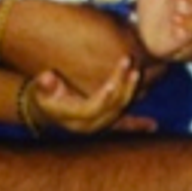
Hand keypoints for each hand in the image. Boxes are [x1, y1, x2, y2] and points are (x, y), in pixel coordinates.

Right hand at [28, 58, 142, 134]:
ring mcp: (100, 124)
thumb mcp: (39, 91)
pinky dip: (138, 125)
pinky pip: (124, 125)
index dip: (104, 96)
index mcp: (75, 118)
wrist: (44, 111)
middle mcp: (91, 124)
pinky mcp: (106, 122)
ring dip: (130, 92)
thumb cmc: (42, 97)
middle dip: (122, 86)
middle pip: (112, 107)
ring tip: (136, 73)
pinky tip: (152, 126)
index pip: (94, 108)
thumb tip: (46, 78)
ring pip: (121, 110)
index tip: (112, 83)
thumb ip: (44, 85)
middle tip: (128, 64)